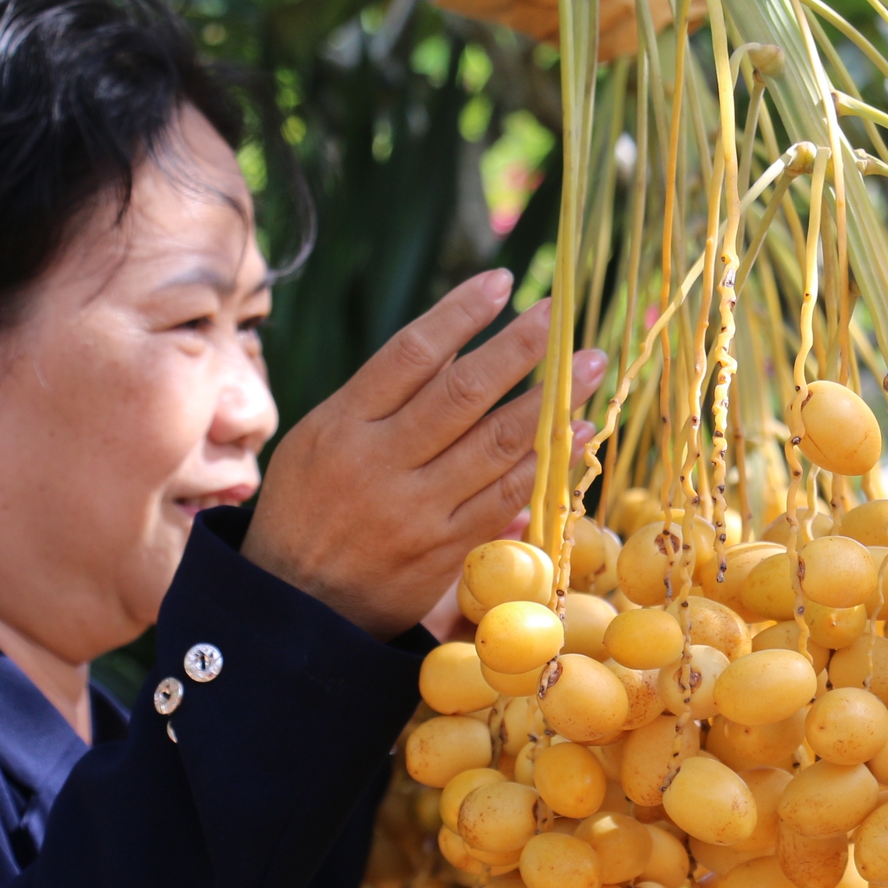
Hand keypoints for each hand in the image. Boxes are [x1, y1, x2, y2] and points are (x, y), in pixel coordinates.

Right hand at [244, 270, 606, 638]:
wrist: (295, 606)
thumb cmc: (308, 508)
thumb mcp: (319, 440)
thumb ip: (384, 400)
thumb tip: (463, 355)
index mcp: (341, 425)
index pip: (409, 354)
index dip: (459, 314)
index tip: (502, 280)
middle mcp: (378, 463)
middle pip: (461, 393)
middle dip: (519, 349)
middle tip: (563, 315)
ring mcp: (415, 510)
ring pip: (495, 444)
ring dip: (551, 401)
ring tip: (591, 364)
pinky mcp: (443, 550)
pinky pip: (506, 497)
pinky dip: (546, 463)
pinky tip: (578, 433)